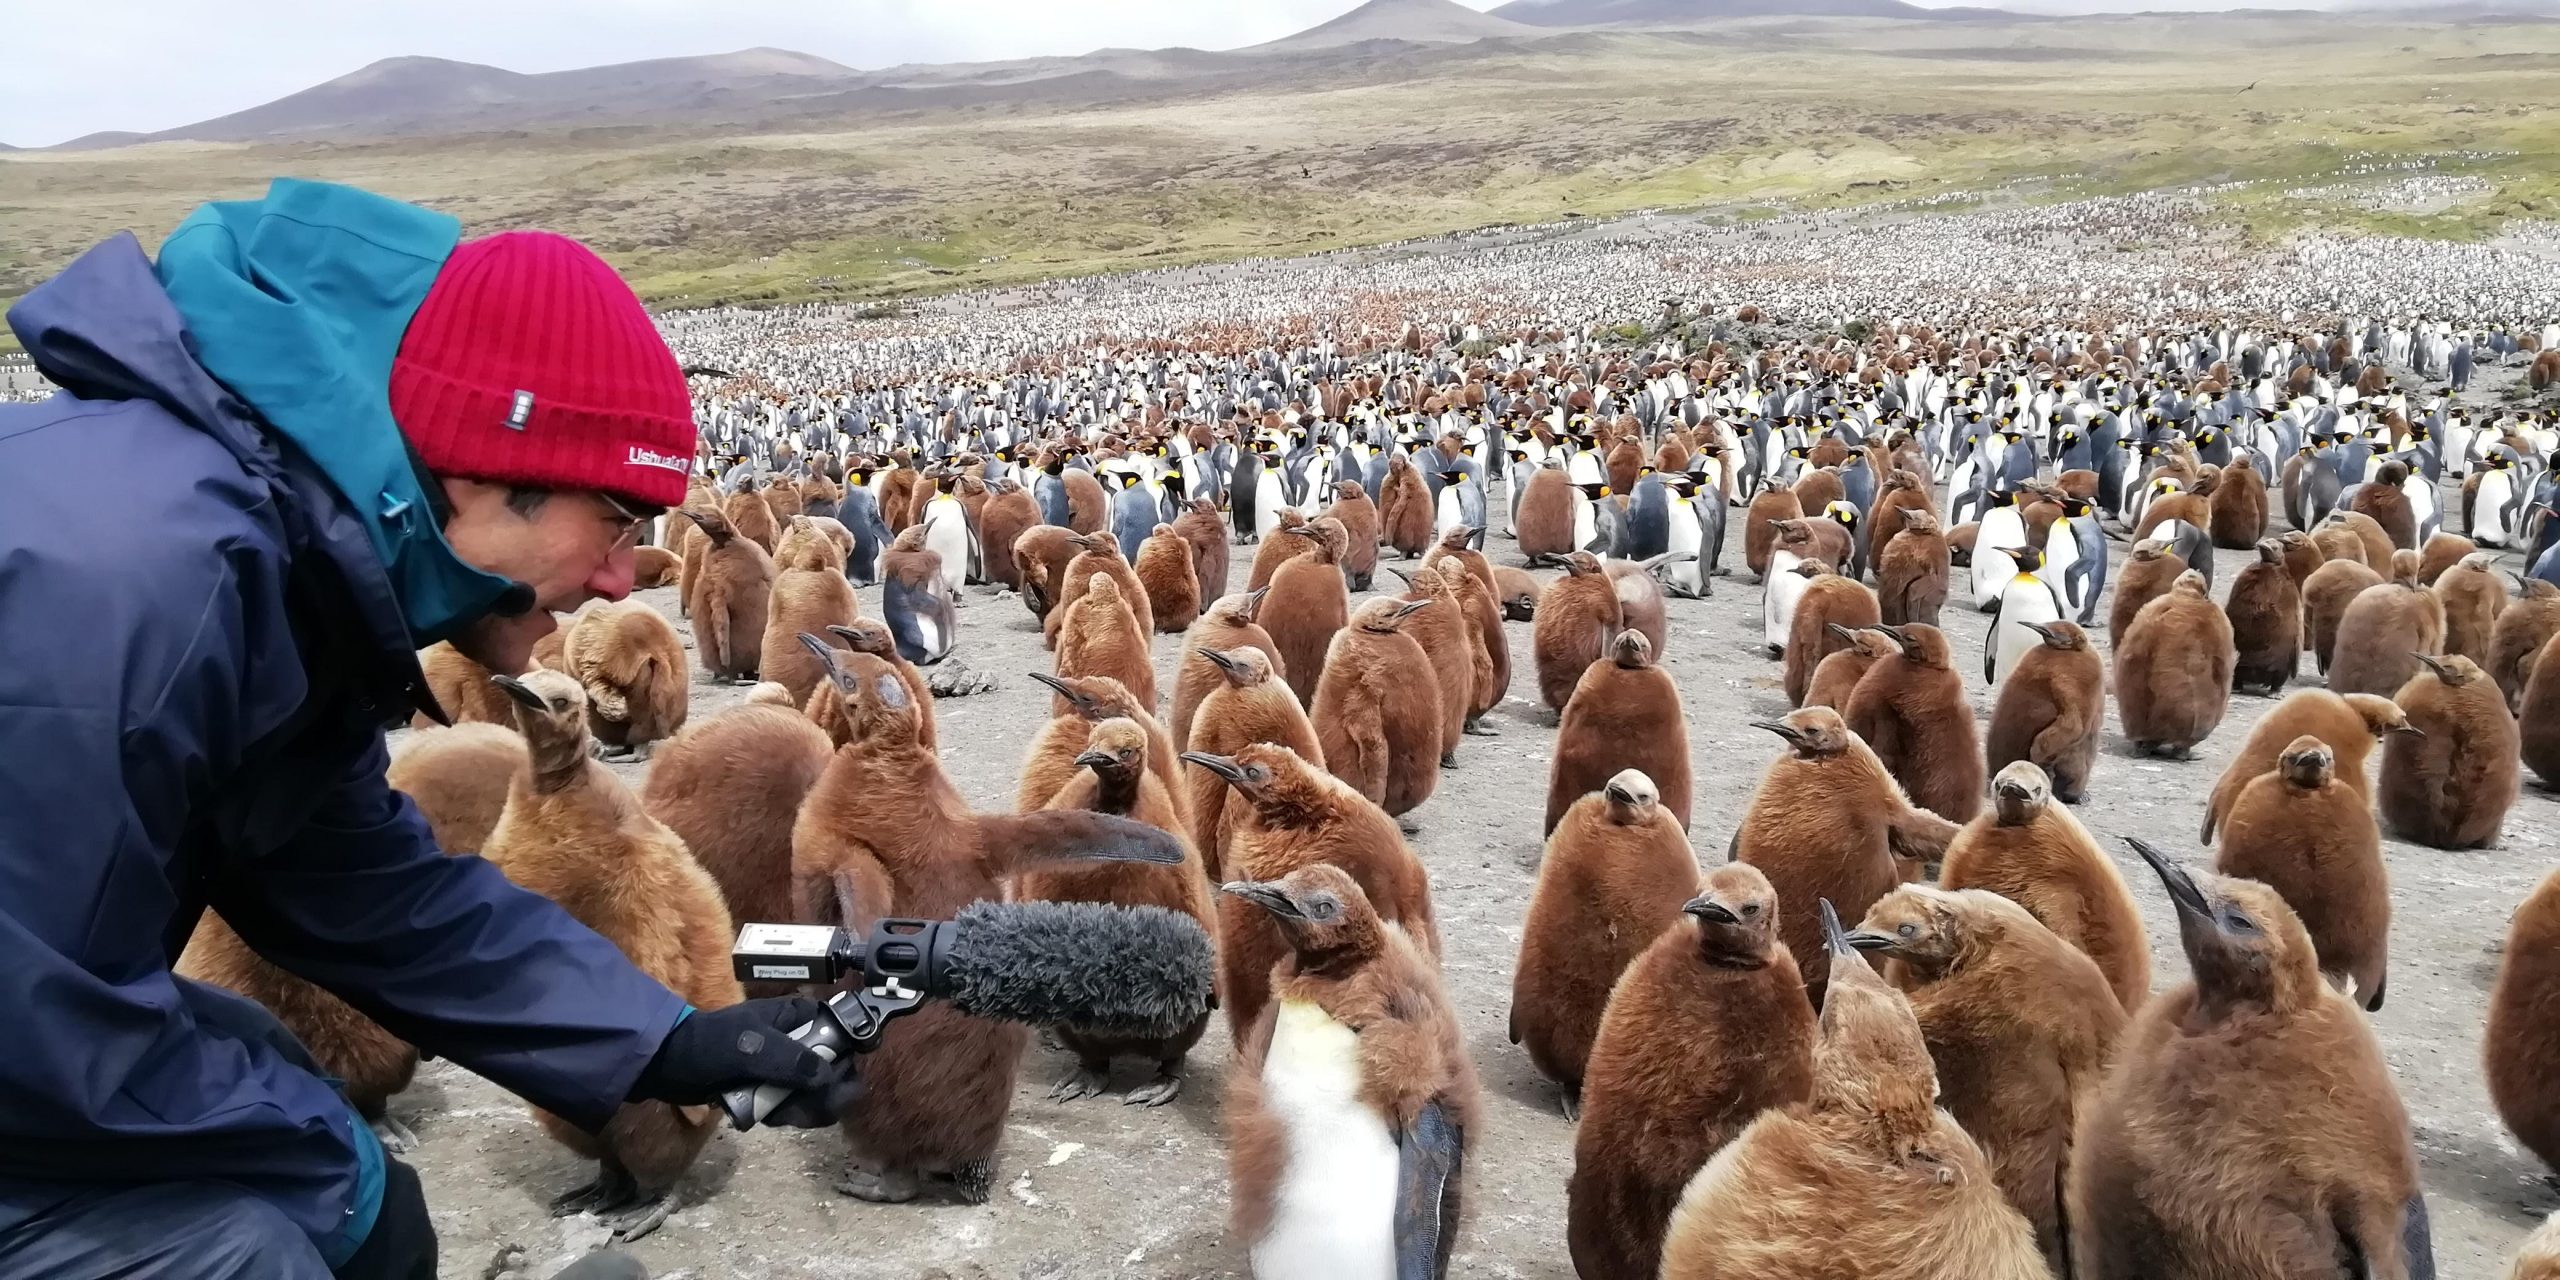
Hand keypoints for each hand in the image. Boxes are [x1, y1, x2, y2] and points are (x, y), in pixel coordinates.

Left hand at [629, 998, 844, 1108]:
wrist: (668, 1065)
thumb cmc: (709, 1046)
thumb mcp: (751, 1049)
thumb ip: (792, 1061)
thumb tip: (829, 1077)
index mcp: (798, 1017)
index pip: (843, 1032)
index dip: (847, 1058)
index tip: (837, 1083)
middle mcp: (799, 1039)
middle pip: (836, 1069)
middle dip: (823, 1095)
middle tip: (802, 1110)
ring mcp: (786, 1065)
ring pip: (817, 1092)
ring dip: (801, 1110)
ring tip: (775, 1115)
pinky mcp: (772, 1087)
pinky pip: (795, 1104)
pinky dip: (785, 1115)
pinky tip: (766, 1117)